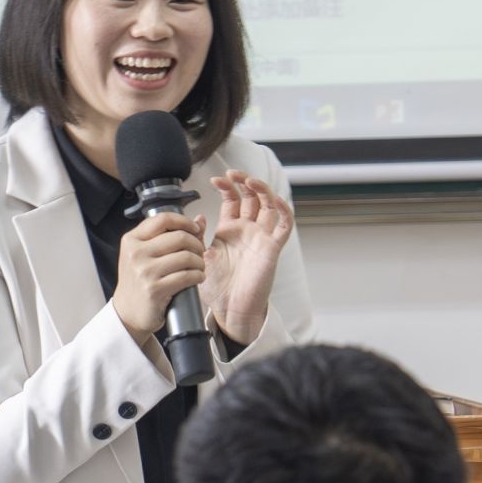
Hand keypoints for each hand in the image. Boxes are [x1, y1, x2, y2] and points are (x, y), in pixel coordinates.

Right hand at [113, 208, 208, 355]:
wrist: (127, 313)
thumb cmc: (138, 282)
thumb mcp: (145, 254)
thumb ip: (169, 235)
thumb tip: (200, 219)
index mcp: (131, 240)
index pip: (163, 219)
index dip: (185, 221)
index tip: (195, 229)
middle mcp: (136, 253)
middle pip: (179, 237)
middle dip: (197, 244)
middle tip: (200, 252)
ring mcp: (144, 271)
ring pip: (186, 257)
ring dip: (199, 262)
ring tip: (199, 267)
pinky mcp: (155, 289)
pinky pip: (187, 276)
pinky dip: (198, 276)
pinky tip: (197, 277)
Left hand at [204, 172, 295, 347]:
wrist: (229, 309)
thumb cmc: (216, 287)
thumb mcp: (200, 256)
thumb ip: (198, 236)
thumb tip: (197, 217)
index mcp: (230, 230)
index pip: (233, 199)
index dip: (227, 186)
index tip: (215, 179)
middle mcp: (248, 230)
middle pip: (252, 196)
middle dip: (244, 181)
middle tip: (232, 174)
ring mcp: (262, 237)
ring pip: (269, 205)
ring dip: (262, 189)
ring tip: (249, 181)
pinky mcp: (273, 248)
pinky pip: (284, 225)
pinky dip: (283, 209)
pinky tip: (274, 199)